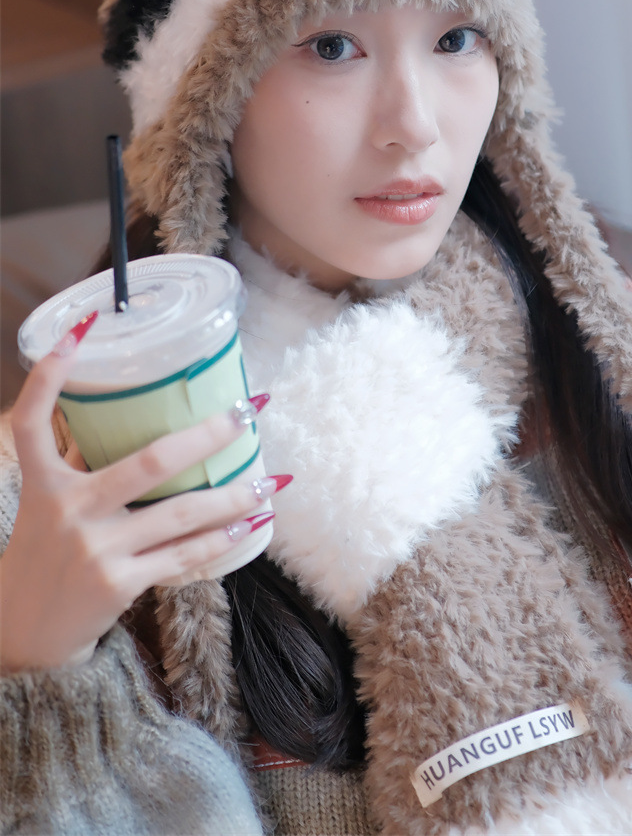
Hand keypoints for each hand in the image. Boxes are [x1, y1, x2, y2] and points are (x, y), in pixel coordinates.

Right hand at [0, 313, 288, 674]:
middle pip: (149, 462)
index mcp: (43, 483)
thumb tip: (135, 422)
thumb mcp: (49, 505)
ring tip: (272, 479)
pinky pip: (184, 555)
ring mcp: (95, 549)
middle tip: (247, 411)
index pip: (34, 420)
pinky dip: (222, 538)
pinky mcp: (119, 584)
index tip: (82, 329)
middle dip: (207, 435)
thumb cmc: (45, 555)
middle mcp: (68, 511)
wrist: (21, 635)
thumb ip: (82, 465)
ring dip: (234, 495)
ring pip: (181, 513)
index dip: (51, 373)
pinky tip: (252, 522)